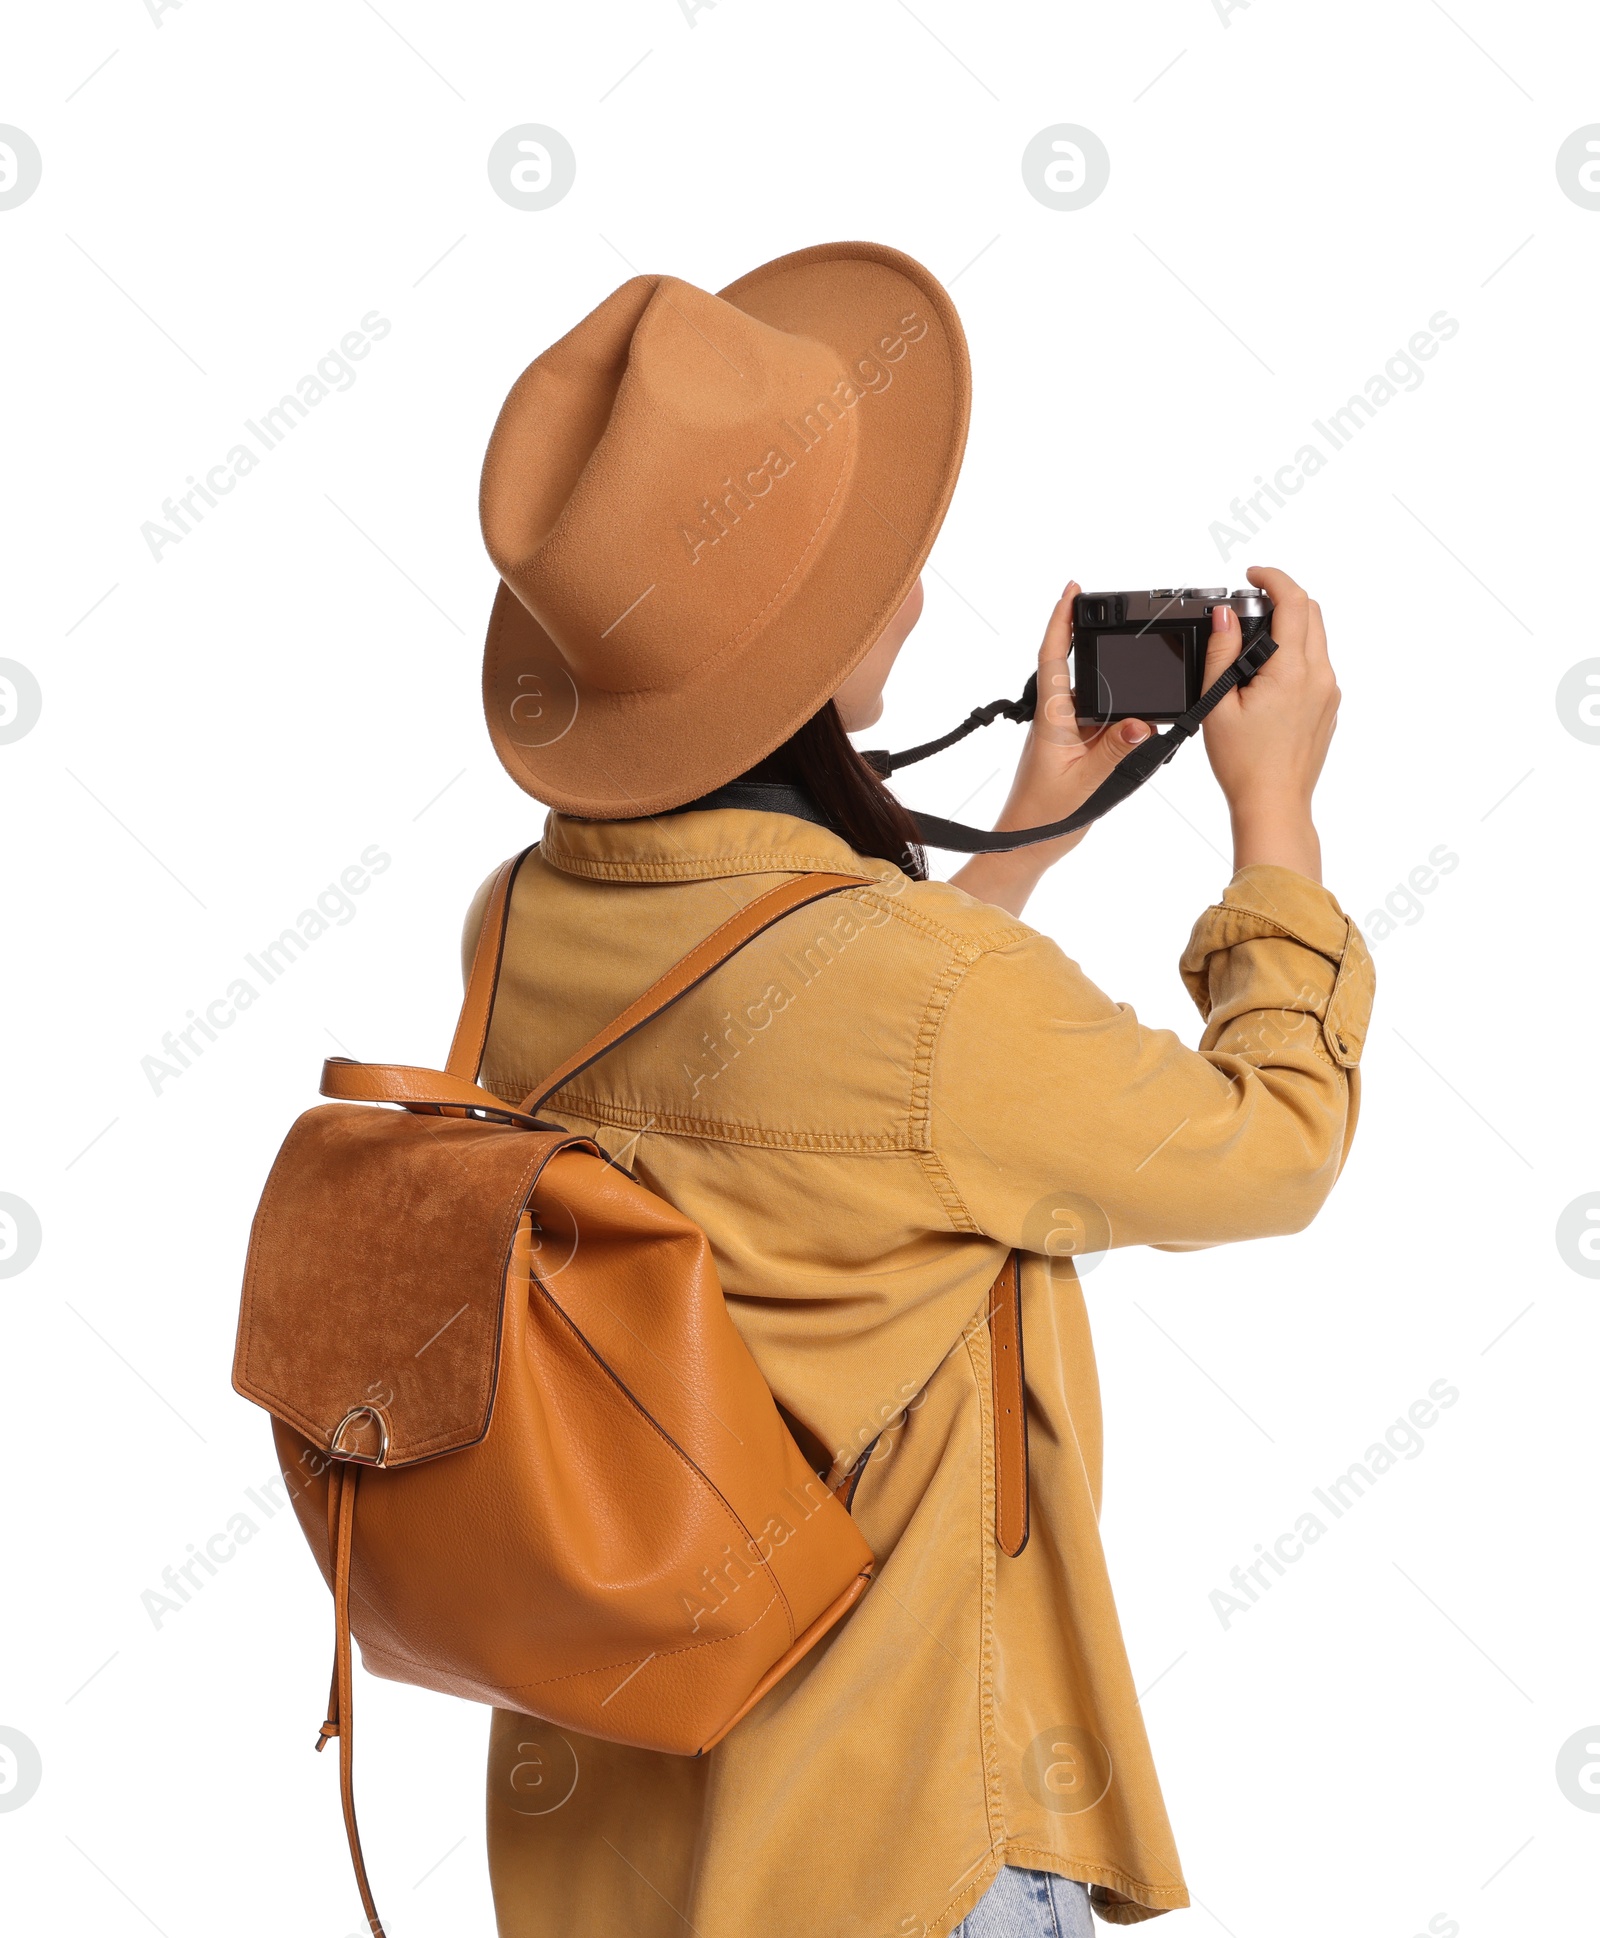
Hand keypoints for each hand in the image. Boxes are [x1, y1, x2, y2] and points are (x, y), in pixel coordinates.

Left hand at [950, 580, 1152, 916]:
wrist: (1026, 847)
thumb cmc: (1043, 817)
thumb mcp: (1085, 783)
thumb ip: (1115, 752)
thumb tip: (1142, 722)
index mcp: (1052, 719)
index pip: (1052, 658)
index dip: (1060, 621)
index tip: (1071, 591)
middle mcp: (1056, 720)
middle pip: (1078, 669)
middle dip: (1094, 644)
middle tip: (1115, 617)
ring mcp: (1065, 734)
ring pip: (1095, 698)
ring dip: (1116, 689)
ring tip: (1142, 683)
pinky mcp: (1074, 749)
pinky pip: (1102, 723)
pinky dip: (1121, 720)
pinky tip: (1137, 728)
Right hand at [1202, 565, 1338, 881]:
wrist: (1274, 802)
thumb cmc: (1245, 764)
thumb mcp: (1218, 703)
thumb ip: (1221, 652)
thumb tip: (1224, 615)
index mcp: (1293, 671)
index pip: (1295, 601)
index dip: (1273, 578)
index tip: (1253, 575)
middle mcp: (1320, 676)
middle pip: (1312, 612)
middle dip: (1283, 596)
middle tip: (1251, 603)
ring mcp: (1329, 692)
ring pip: (1316, 637)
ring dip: (1290, 625)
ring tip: (1254, 642)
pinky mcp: (1329, 705)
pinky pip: (1317, 664)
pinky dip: (1296, 653)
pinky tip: (1266, 675)